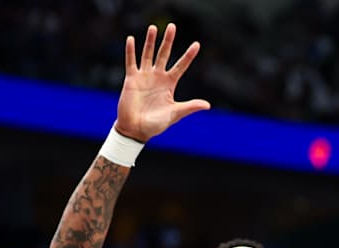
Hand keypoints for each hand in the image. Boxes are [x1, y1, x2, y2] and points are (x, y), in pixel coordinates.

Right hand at [115, 23, 209, 141]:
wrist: (136, 129)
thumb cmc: (156, 124)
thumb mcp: (175, 113)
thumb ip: (190, 107)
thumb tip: (208, 105)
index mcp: (169, 84)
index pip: (181, 66)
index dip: (188, 55)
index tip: (197, 44)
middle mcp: (157, 77)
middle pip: (164, 54)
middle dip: (168, 41)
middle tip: (172, 26)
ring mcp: (144, 76)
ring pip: (148, 54)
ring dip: (150, 41)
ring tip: (153, 27)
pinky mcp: (131, 79)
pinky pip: (131, 62)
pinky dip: (131, 51)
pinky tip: (131, 39)